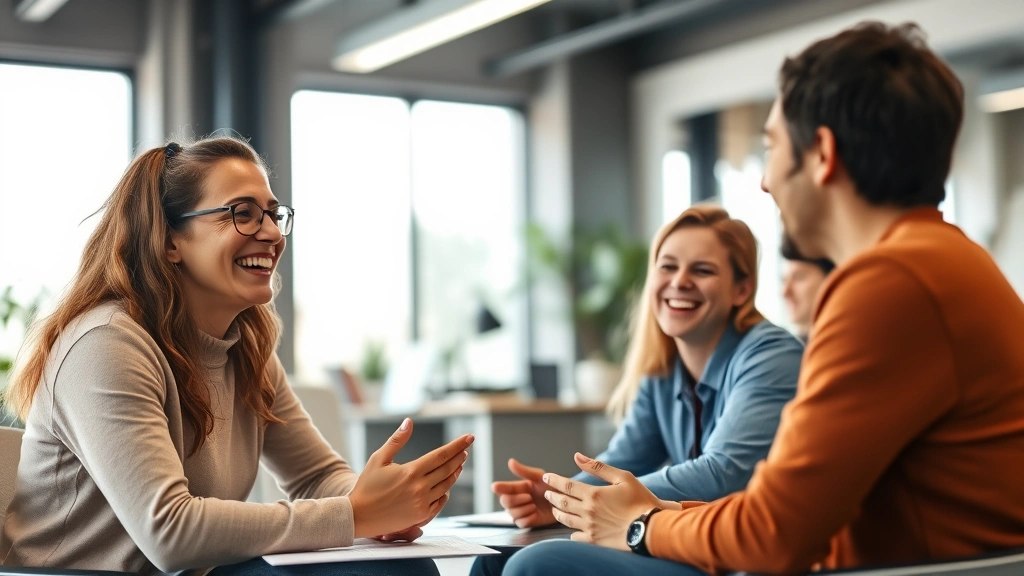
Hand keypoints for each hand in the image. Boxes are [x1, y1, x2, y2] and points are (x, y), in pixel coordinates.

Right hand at [349, 418, 471, 537]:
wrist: (359, 516)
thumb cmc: (367, 486)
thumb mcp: (379, 459)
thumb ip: (397, 440)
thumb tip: (408, 422)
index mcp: (412, 471)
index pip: (441, 455)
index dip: (458, 445)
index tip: (469, 437)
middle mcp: (420, 488)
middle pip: (448, 469)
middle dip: (459, 457)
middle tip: (466, 449)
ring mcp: (422, 503)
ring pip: (446, 485)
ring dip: (455, 473)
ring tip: (459, 464)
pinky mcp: (420, 516)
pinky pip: (440, 503)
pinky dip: (446, 492)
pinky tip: (447, 486)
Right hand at [491, 458, 556, 527]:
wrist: (564, 502)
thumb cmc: (552, 487)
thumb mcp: (540, 477)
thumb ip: (524, 471)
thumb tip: (510, 462)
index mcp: (518, 488)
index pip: (504, 488)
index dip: (499, 487)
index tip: (494, 486)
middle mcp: (516, 500)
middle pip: (505, 502)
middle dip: (516, 500)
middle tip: (529, 497)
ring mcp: (521, 511)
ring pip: (512, 514)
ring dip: (523, 509)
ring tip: (534, 505)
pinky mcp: (527, 522)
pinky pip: (521, 523)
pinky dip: (528, 518)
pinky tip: (535, 513)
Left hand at [543, 453, 680, 549]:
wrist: (650, 528)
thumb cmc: (640, 500)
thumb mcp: (623, 477)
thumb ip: (598, 467)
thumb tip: (577, 456)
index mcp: (593, 494)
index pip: (566, 485)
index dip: (554, 481)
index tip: (546, 478)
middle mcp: (588, 511)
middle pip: (562, 503)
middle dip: (552, 496)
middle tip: (547, 493)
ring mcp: (589, 527)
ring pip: (565, 519)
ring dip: (557, 512)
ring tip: (555, 508)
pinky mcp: (594, 540)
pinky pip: (575, 536)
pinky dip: (571, 531)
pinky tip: (571, 528)